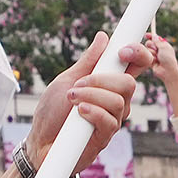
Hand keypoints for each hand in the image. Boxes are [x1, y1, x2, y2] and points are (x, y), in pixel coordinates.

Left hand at [24, 32, 144, 177]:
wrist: (39, 141)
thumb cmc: (52, 111)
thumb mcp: (67, 79)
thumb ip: (88, 61)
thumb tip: (103, 37)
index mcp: (110, 83)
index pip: (137, 65)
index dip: (138, 54)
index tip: (123, 50)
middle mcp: (116, 101)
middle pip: (129, 83)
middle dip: (101, 80)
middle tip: (77, 84)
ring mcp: (112, 120)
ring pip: (117, 102)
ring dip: (90, 96)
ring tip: (71, 100)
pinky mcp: (105, 137)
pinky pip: (110, 121)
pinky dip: (92, 112)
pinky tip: (78, 114)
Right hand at [144, 32, 177, 91]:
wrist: (167, 71)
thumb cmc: (168, 59)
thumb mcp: (164, 47)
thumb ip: (158, 41)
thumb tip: (154, 36)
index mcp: (164, 45)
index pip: (156, 39)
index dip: (151, 36)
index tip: (146, 35)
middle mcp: (159, 50)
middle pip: (150, 43)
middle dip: (151, 45)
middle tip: (156, 49)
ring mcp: (155, 56)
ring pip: (147, 50)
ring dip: (152, 53)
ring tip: (157, 57)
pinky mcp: (151, 61)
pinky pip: (147, 57)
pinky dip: (150, 58)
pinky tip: (155, 61)